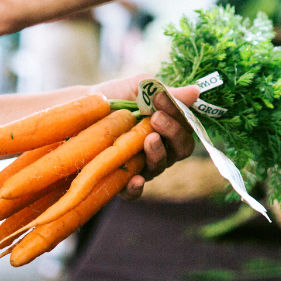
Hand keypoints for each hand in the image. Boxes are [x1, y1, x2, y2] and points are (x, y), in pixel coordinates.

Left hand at [92, 74, 198, 199]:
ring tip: (147, 139)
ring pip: (160, 167)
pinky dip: (136, 187)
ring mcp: (143, 166)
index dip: (179, 115)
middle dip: (173, 133)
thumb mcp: (142, 87)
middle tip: (156, 118)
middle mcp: (161, 148)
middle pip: (181, 149)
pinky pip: (135, 192)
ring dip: (158, 153)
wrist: (84, 107)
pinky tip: (134, 178)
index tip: (162, 99)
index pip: (186, 128)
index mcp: (169, 127)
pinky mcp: (122, 182)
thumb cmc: (117, 95)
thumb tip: (197, 91)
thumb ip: (168, 92)